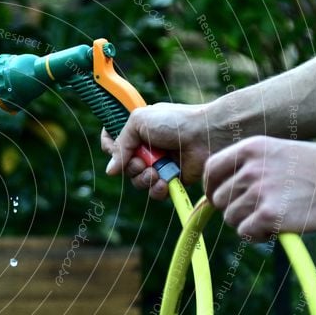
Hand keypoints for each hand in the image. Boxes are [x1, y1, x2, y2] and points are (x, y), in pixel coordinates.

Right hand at [101, 103, 219, 199]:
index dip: (109, 148)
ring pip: (137, 182)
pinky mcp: (170, 179)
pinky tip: (164, 182)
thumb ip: (120, 144)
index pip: (112, 142)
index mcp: (136, 132)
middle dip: (131, 167)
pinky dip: (157, 190)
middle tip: (144, 161)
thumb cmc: (174, 122)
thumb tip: (111, 171)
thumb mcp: (139, 122)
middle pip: (123, 167)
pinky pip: (154, 192)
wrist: (205, 134)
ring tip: (157, 172)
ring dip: (144, 179)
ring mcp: (158, 165)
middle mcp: (145, 149)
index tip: (112, 149)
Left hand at [204, 136, 315, 240]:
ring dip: (248, 222)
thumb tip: (217, 191)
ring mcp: (258, 191)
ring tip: (276, 214)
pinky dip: (258, 235)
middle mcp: (250, 168)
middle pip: (219, 199)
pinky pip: (245, 232)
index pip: (211, 169)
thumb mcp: (278, 153)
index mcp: (250, 148)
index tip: (219, 198)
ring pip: (231, 218)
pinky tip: (278, 227)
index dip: (212, 187)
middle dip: (235, 208)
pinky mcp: (268, 215)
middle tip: (260, 209)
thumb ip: (248, 167)